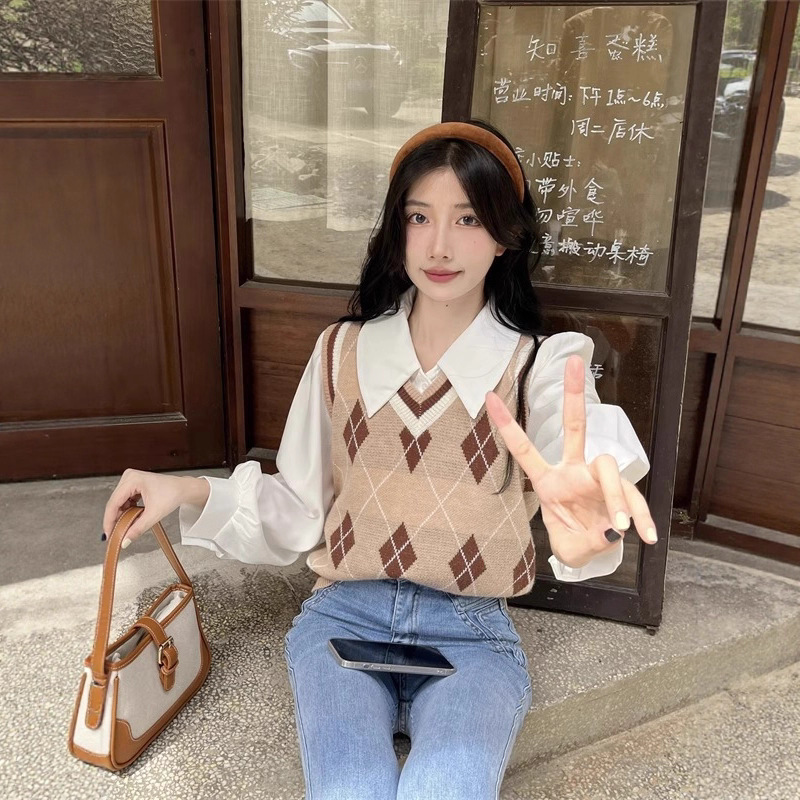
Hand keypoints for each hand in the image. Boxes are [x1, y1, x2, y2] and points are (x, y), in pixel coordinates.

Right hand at [102, 469, 203, 546]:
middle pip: (114, 502)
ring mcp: (130, 479)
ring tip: (124, 527)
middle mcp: (129, 476)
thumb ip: (138, 529)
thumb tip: (124, 541)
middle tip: (115, 535)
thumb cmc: (172, 495)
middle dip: (115, 519)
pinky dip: (126, 510)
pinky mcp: (133, 483)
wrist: (183, 489)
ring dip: (121, 515)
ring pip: (118, 502)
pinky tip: (131, 518)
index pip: (113, 503)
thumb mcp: (154, 515)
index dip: (109, 521)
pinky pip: (124, 499)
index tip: (108, 535)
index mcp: (132, 479)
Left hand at [485, 354, 656, 568]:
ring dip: (617, 497)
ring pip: (608, 468)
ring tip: (622, 526)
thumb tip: (614, 528)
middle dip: (573, 394)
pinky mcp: (620, 488)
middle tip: (573, 363)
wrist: (593, 551)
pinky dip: (642, 517)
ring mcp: (597, 477)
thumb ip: (585, 541)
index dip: (507, 426)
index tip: (489, 398)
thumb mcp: (568, 549)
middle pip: (574, 426)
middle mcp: (572, 471)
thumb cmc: (573, 541)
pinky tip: (647, 535)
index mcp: (547, 482)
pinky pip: (633, 498)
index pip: (524, 450)